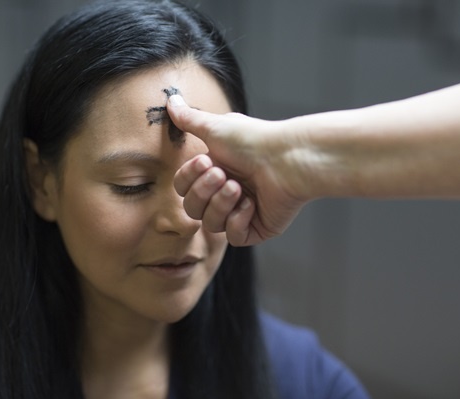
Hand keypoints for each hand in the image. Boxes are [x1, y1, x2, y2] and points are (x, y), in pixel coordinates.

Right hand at [167, 95, 307, 245]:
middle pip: (192, 209)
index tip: (207, 161)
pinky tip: (251, 204)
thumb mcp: (216, 128)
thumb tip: (171, 100)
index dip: (189, 178)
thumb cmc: (254, 141)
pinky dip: (239, 220)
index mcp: (213, 172)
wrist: (288, 159)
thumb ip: (190, 119)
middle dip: (205, 192)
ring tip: (239, 188)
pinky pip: (233, 237)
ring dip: (221, 204)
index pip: (183, 188)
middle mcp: (224, 194)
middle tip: (224, 175)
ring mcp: (240, 213)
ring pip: (211, 225)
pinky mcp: (256, 229)